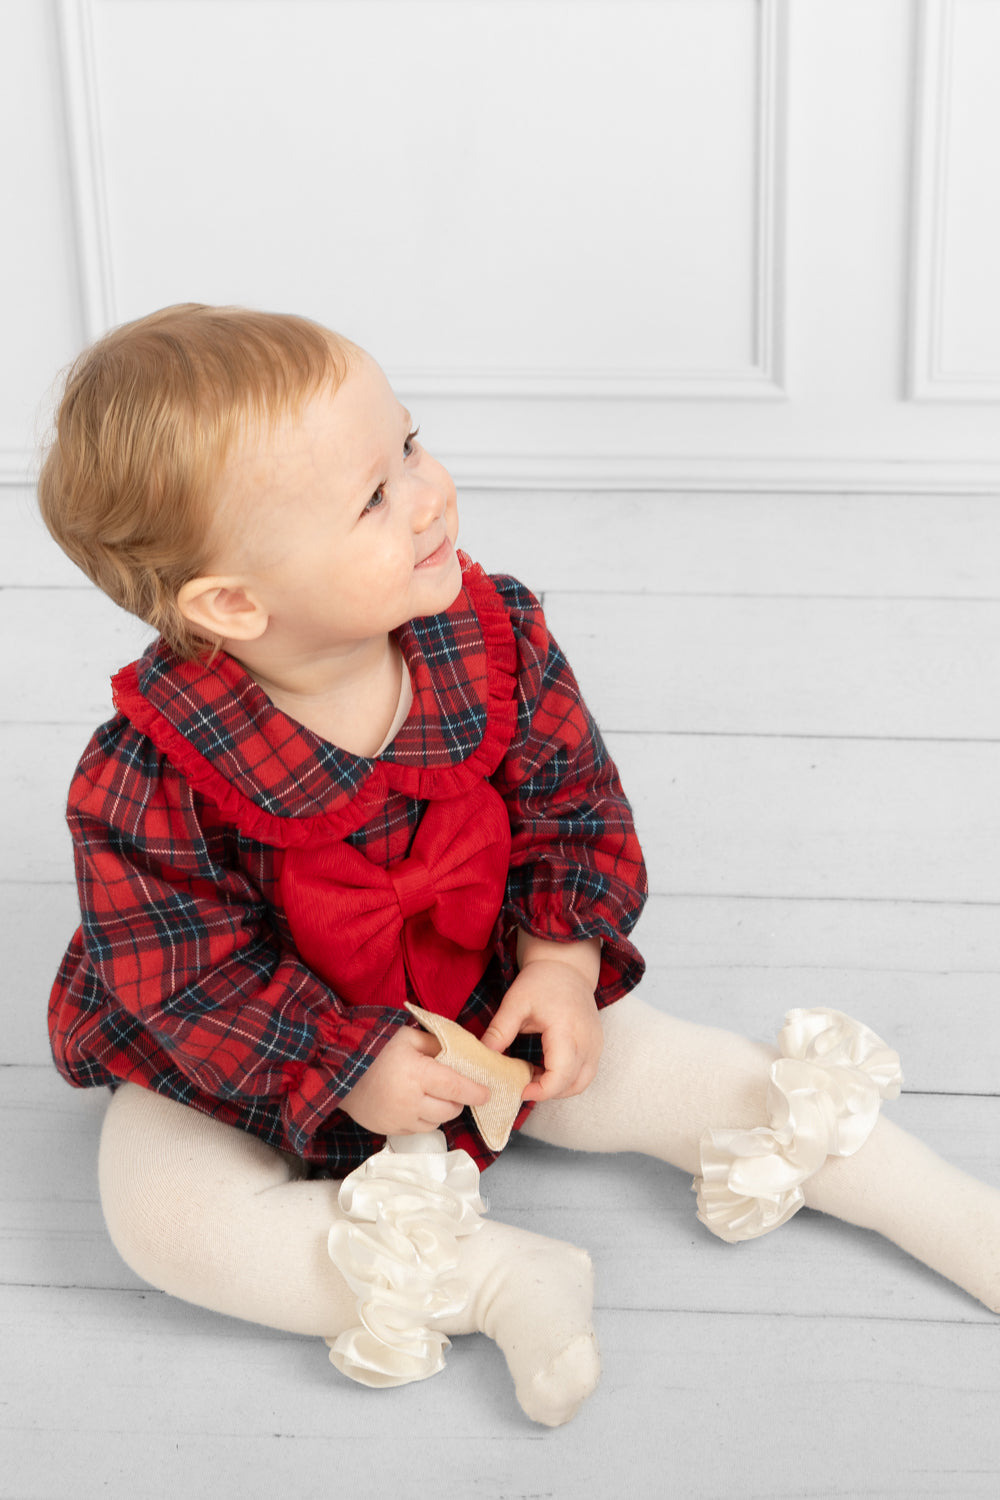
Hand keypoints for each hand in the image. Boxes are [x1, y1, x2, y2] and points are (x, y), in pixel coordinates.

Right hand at [340, 1025, 489, 1135]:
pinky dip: (423, 1119)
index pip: (457, 1088)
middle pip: (451, 1110)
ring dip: (441, 1111)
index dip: (476, 1092)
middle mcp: (411, 1101)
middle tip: (454, 1087)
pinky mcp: (389, 1130)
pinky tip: (415, 1103)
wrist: (336, 1069)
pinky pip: (417, 1130)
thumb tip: (461, 1053)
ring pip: (436, 1123)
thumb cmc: (374, 1047)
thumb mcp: (407, 1036)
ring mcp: (399, 1120)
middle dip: (458, 1100)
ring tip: (431, 1094)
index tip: (486, 1094)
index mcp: (418, 1074)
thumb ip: (437, 1044)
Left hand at [481, 956, 602, 1103]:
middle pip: (573, 1084)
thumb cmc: (541, 982)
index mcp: (567, 1029)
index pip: (561, 1075)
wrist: (567, 967)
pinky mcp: (596, 1046)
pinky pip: (585, 1073)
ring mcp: (595, 1044)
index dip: (541, 1091)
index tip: (521, 1089)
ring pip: (582, 1083)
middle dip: (547, 1091)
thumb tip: (483, 1056)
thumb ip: (499, 1031)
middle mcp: (587, 1040)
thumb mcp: (515, 1003)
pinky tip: (546, 1068)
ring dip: (558, 1088)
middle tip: (523, 1083)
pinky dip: (567, 1079)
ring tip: (534, 1075)